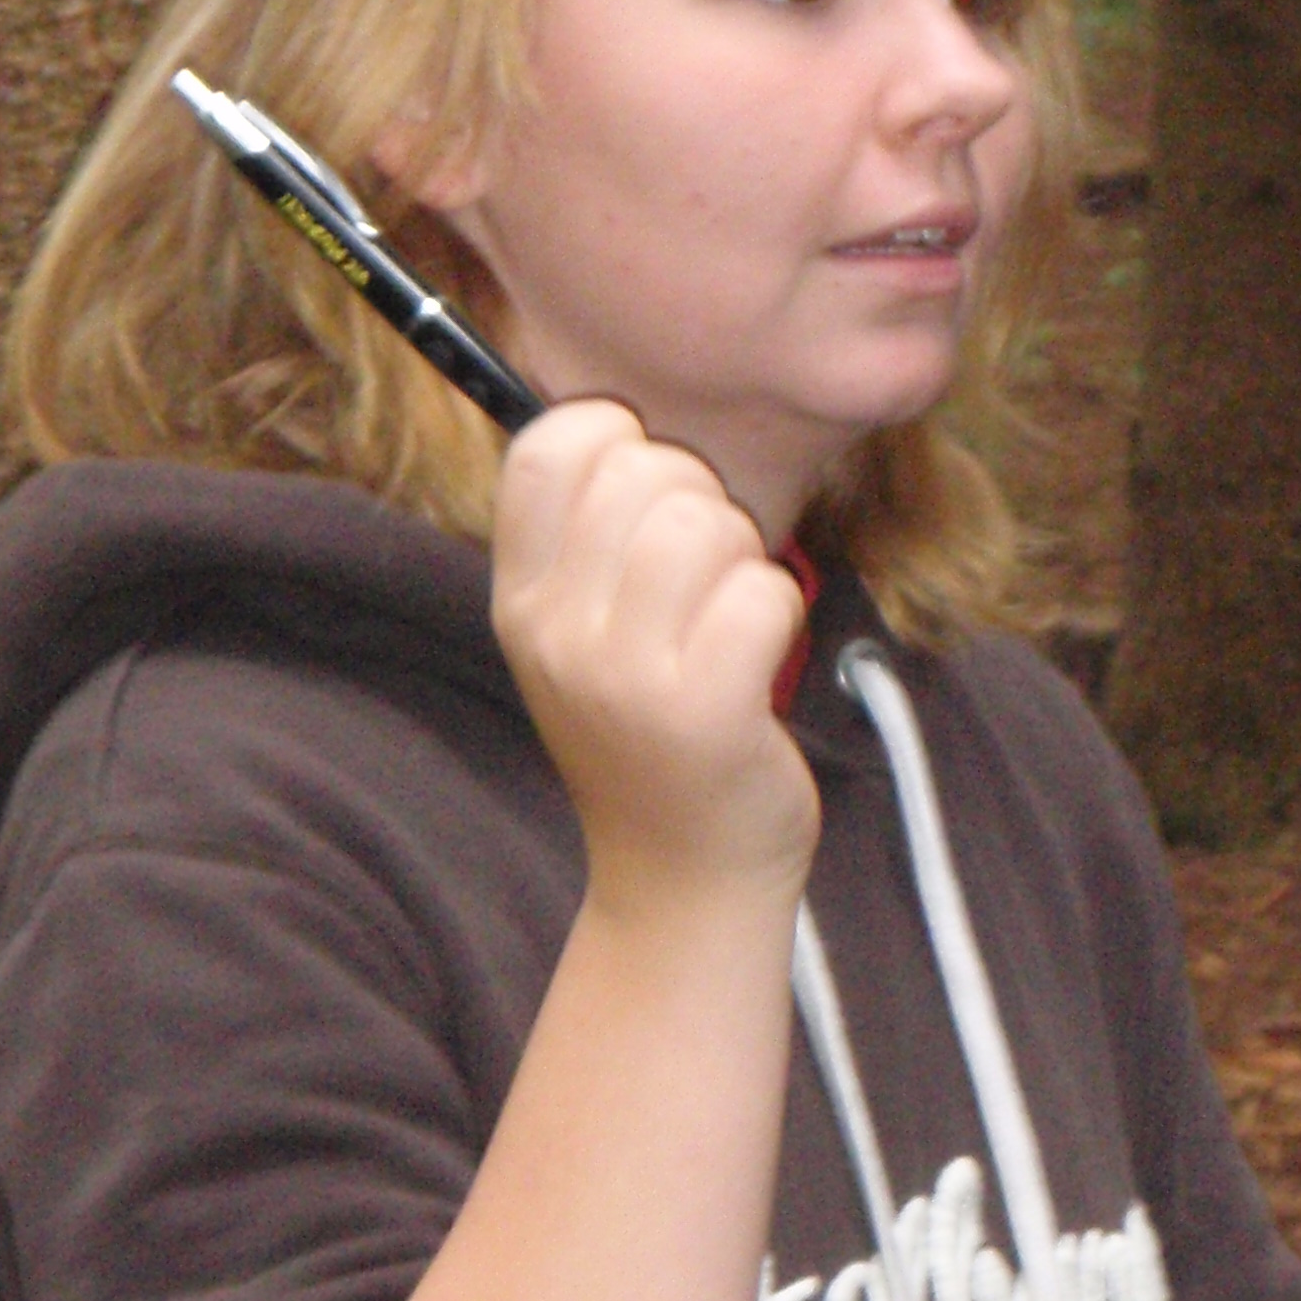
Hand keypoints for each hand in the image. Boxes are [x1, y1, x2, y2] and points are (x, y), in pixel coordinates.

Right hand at [490, 399, 817, 912]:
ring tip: (729, 627)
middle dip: (703, 508)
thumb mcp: (581, 638)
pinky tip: (758, 667)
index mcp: (519, 599)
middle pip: (648, 474)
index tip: (650, 508)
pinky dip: (781, 616)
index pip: (552, 445)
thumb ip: (588, 536)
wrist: (683, 879)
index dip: (622, 444)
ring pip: (708, 524)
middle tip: (704, 588)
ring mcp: (624, 674)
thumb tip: (620, 421)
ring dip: (745, 562)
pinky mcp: (703, 710)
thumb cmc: (652, 740)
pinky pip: (763, 592)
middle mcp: (557, 631)